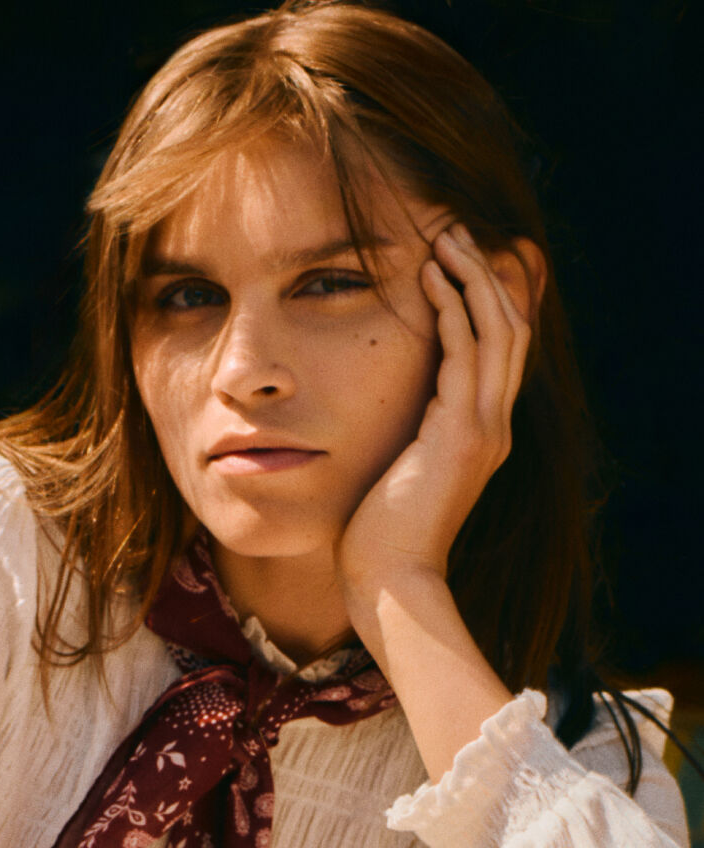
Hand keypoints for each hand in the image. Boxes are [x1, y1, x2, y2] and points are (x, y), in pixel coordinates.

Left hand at [336, 222, 533, 607]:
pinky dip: (451, 310)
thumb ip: (399, 439)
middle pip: (510, 328)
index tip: (454, 263)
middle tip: (455, 232)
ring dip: (472, 278)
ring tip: (446, 240)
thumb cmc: (377, 540)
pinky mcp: (461, 434)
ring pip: (497, 330)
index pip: (499, 352)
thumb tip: (368, 416)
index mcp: (480, 436)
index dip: (484, 301)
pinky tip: (430, 280)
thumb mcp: (393, 475)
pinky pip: (464, 352)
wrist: (389, 583)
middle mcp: (493, 428)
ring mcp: (483, 430)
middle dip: (484, 275)